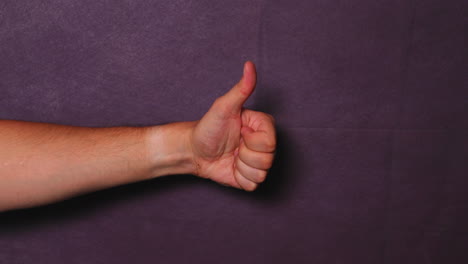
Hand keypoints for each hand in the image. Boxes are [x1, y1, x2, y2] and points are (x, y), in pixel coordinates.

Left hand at [190, 61, 275, 190]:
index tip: (239, 131)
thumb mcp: (223, 107)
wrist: (194, 151)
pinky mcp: (250, 177)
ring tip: (232, 156)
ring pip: (261, 173)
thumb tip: (249, 65)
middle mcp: (264, 144)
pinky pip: (253, 185)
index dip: (251, 139)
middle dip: (245, 154)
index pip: (270, 141)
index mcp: (262, 126)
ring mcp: (258, 162)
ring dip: (241, 166)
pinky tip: (232, 167)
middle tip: (234, 145)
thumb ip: (240, 88)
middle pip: (268, 159)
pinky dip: (239, 178)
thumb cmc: (208, 127)